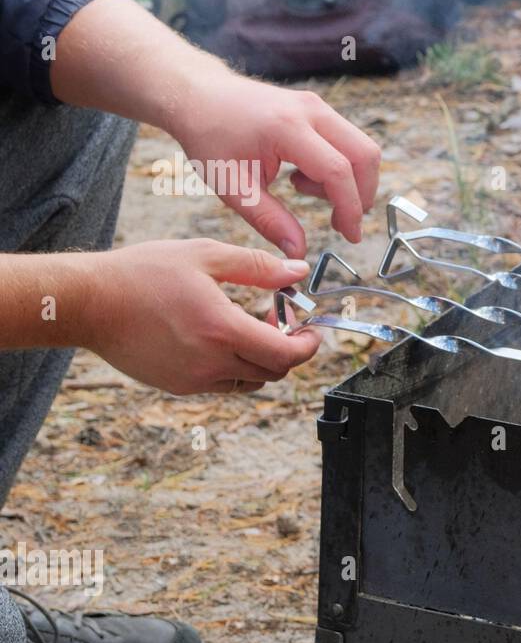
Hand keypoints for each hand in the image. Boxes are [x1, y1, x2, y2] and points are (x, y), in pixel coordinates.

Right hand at [88, 239, 320, 394]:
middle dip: (289, 350)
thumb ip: (257, 267)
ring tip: (249, 327)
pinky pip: (223, 384)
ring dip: (263, 360)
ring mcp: (193, 380)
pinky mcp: (178, 386)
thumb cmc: (142, 274)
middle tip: (282, 322)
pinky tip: (221, 338)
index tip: (311, 330)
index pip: (286, 355)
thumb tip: (297, 273)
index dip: (307, 345)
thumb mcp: (205, 257)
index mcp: (223, 330)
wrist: (87, 303)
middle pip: (274, 372)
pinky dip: (236, 367)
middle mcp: (211, 363)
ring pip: (251, 381)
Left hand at [170, 73, 380, 257]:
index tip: (350, 236)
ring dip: (349, 181)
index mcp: (286, 128)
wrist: (198, 96)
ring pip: (361, 148)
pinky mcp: (318, 109)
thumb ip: (270, 221)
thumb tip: (299, 252)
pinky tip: (303, 176)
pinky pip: (348, 141)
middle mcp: (310, 111)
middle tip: (339, 220)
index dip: (350, 208)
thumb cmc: (210, 138)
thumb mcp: (233, 188)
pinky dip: (340, 167)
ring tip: (304, 190)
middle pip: (365, 155)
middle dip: (362, 194)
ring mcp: (317, 106)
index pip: (338, 171)